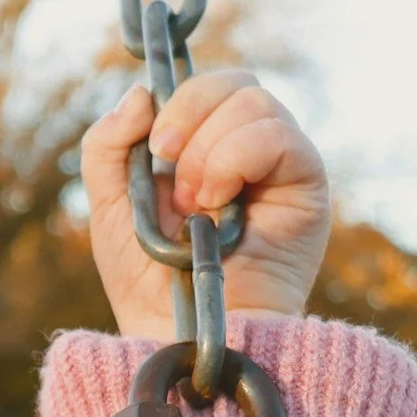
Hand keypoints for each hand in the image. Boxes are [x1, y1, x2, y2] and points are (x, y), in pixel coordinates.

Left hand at [82, 70, 328, 342]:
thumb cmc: (146, 282)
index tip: (153, 141)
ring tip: (195, 207)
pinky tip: (218, 205)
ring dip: (208, 151)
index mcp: (203, 148)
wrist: (180, 332)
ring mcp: (280, 166)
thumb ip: (109, 146)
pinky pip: (280, 135)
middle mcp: (247, 150)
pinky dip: (236, 159)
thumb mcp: (110, 207)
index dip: (177, 98)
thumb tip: (139, 92)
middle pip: (235, 83)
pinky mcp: (307, 185)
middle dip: (189, 116)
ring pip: (255, 103)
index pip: (206, 87)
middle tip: (170, 172)